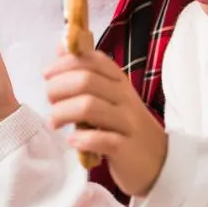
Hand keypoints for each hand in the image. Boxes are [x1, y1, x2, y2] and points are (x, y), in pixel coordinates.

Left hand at [44, 44, 167, 196]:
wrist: (160, 161)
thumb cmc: (126, 126)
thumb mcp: (109, 97)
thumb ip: (85, 73)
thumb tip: (62, 45)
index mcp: (119, 81)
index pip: (92, 60)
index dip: (65, 63)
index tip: (47, 75)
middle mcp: (125, 97)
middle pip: (86, 81)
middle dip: (59, 88)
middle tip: (49, 101)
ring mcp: (127, 122)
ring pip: (90, 107)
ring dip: (63, 112)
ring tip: (54, 122)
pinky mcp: (126, 148)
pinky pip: (102, 139)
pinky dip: (82, 139)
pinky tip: (72, 141)